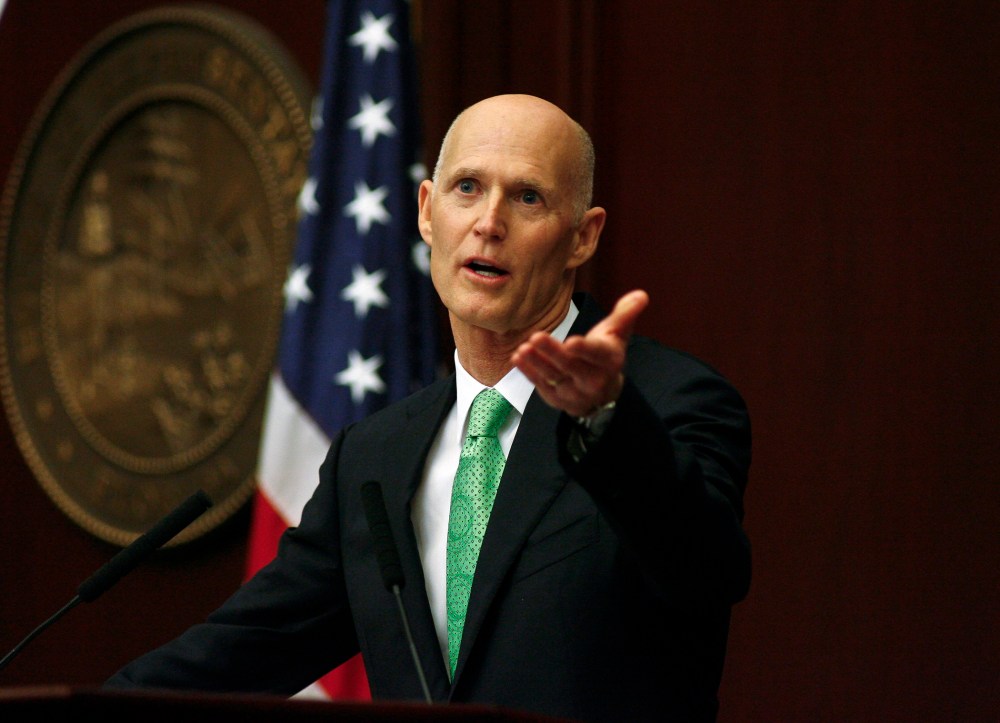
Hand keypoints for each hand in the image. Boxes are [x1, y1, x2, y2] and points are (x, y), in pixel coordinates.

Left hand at [512, 290, 648, 417]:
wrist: (602, 394)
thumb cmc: (605, 356)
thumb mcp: (617, 335)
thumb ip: (625, 314)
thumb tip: (641, 294)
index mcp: (609, 361)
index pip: (597, 355)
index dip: (585, 349)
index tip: (572, 341)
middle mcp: (593, 380)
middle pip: (571, 366)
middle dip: (554, 353)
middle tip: (537, 337)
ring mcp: (574, 392)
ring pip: (554, 376)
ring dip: (537, 363)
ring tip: (524, 348)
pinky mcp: (556, 398)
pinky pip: (541, 385)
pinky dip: (529, 372)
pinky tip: (518, 358)